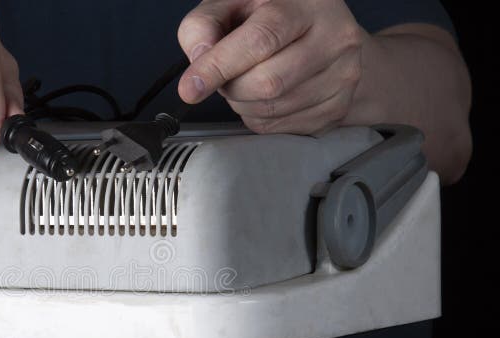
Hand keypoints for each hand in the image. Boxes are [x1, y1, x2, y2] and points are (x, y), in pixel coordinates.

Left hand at [178, 0, 365, 134]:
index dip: (220, 67)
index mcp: (308, 3)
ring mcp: (343, 76)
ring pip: (271, 110)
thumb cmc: (275, 17)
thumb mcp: (234, 5)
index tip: (191, 87)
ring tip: (246, 80)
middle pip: (267, 82)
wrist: (326, 35)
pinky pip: (279, 128)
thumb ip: (205, 25)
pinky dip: (258, 117)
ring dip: (242, 104)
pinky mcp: (337, 108)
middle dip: (232, 87)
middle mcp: (335, 37)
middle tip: (226, 75)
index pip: (260, 39)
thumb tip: (199, 59)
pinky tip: (263, 96)